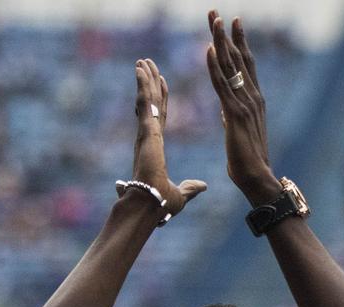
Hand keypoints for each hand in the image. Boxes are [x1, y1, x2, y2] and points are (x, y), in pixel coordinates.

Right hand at [132, 58, 206, 214]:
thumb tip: (202, 187)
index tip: (162, 82)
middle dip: (149, 83)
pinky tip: (141, 70)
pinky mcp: (145, 132)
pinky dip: (142, 86)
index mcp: (155, 147)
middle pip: (150, 104)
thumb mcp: (181, 194)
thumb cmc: (159, 205)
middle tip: (147, 63)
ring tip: (143, 61)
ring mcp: (144, 133)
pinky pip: (144, 104)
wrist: (149, 208)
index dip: (160, 99)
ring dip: (144, 80)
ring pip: (145, 100)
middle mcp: (147, 137)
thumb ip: (190, 188)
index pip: (160, 117)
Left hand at [205, 12, 280, 204]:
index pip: (246, 65)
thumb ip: (234, 116)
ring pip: (231, 66)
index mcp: (255, 100)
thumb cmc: (247, 161)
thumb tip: (226, 108)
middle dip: (228, 34)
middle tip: (217, 13)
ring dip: (221, 42)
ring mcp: (245, 104)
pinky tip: (210, 49)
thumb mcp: (239, 132)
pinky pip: (222, 85)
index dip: (239, 42)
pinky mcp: (234, 114)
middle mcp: (253, 97)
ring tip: (213, 20)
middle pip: (239, 58)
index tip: (233, 23)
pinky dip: (216, 66)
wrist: (257, 178)